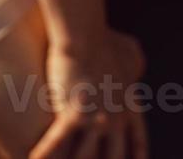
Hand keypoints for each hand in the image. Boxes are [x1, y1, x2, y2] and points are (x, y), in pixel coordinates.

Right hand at [31, 29, 147, 158]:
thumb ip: (134, 62)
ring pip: (85, 156)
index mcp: (128, 104)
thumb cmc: (103, 38)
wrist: (86, 36)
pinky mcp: (72, 115)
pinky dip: (44, 154)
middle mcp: (115, 117)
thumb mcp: (128, 52)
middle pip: (115, 154)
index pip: (138, 137)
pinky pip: (56, 143)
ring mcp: (95, 119)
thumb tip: (138, 62)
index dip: (138, 153)